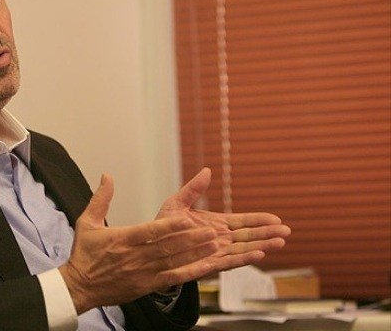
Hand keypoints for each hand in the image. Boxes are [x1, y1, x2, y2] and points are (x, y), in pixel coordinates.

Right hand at [60, 174, 220, 313]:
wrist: (78, 288)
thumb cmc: (84, 254)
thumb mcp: (86, 222)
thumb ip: (101, 199)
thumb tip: (107, 176)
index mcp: (122, 240)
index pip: (150, 232)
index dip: (169, 227)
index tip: (187, 220)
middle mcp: (134, 257)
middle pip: (166, 248)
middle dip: (191, 240)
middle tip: (212, 231)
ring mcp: (142, 273)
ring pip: (172, 263)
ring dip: (194, 254)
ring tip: (214, 245)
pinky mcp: (146, 286)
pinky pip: (171, 280)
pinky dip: (188, 273)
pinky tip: (204, 267)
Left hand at [155, 168, 290, 275]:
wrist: (148, 249)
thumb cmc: (162, 227)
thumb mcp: (177, 203)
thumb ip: (193, 189)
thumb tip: (207, 170)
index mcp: (215, 224)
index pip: (242, 222)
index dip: (259, 221)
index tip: (277, 219)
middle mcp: (219, 239)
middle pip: (248, 237)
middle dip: (267, 234)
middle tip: (287, 232)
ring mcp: (215, 252)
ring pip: (243, 250)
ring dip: (262, 246)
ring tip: (280, 243)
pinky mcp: (207, 264)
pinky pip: (229, 262)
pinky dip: (244, 259)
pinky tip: (259, 255)